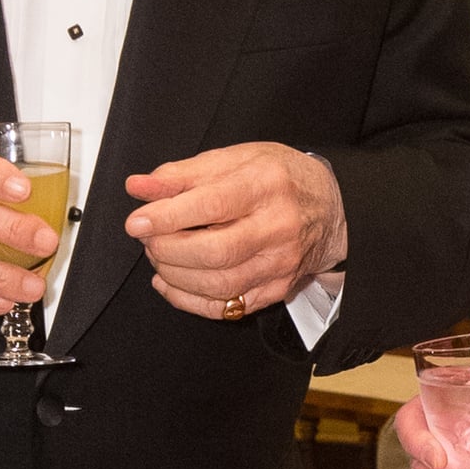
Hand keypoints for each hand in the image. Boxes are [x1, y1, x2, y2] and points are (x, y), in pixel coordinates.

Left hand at [126, 143, 345, 319]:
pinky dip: (188, 300)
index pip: (212, 205)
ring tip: (160, 256)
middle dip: (168, 250)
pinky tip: (171, 282)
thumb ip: (182, 175)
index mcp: (266, 185)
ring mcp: (280, 264)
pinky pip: (226, 308)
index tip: (137, 222)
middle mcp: (278, 227)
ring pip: (219, 285)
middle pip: (214, 252)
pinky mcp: (277, 290)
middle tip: (149, 238)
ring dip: (175, 275)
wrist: (332, 207)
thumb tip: (139, 187)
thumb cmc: (279, 179)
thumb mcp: (234, 160)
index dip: (168, 217)